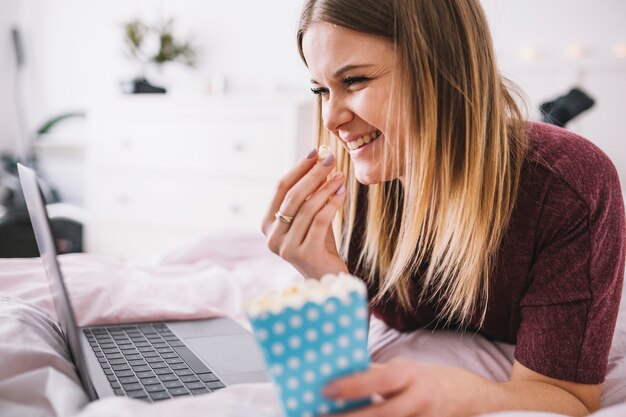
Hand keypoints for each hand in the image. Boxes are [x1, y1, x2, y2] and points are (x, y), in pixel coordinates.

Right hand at [261, 149, 347, 278]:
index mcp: (268, 224)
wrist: (329, 278)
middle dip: (313, 174)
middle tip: (331, 159)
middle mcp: (272, 237)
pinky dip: (332, 203)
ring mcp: (286, 248)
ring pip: (307, 208)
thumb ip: (311, 194)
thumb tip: (319, 159)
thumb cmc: (320, 244)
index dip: (298, 168)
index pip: (280, 188)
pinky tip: (342, 192)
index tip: (315, 152)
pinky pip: (320, 221)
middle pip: (293, 196)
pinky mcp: (304, 254)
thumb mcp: (311, 216)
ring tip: (340, 175)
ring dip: (326, 188)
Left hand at [323, 359, 473, 416]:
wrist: (456, 394)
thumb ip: (373, 374)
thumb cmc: (415, 379)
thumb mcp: (398, 369)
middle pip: (385, 413)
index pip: (381, 380)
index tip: (326, 390)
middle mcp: (419, 398)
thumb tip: (335, 375)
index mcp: (409, 375)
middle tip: (322, 416)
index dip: (354, 385)